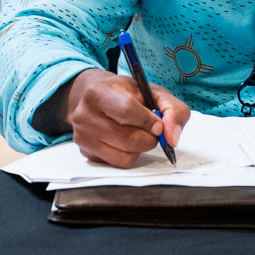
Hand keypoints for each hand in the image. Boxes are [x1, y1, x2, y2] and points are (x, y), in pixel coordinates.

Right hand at [61, 68, 190, 168]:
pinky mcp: (87, 154)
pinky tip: (126, 141)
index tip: (158, 125)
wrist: (99, 98)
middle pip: (128, 139)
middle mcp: (84, 116)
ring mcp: (83, 137)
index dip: (148, 121)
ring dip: (140, 148)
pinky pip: (118, 164)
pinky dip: (130, 155)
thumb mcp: (152, 91)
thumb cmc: (127, 94)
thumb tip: (172, 138)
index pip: (127, 110)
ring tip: (139, 134)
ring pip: (124, 156)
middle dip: (149, 138)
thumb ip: (172, 109)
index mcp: (98, 93)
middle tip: (152, 130)